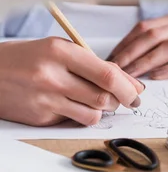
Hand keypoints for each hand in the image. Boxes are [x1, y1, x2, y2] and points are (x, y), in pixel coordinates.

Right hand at [0, 37, 143, 125]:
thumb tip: (126, 81)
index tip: (137, 91)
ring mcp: (46, 99)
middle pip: (104, 97)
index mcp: (60, 51)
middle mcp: (53, 76)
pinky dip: (82, 116)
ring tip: (97, 101)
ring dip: (102, 110)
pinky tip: (74, 106)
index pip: (107, 74)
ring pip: (93, 114)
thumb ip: (90, 63)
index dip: (128, 86)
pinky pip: (74, 121)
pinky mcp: (41, 117)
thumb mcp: (57, 50)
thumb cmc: (25, 59)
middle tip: (124, 100)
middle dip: (120, 100)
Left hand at [109, 10, 167, 78]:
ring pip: (167, 47)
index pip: (146, 28)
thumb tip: (144, 47)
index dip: (126, 43)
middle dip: (129, 53)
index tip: (111, 57)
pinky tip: (158, 76)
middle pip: (151, 36)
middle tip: (113, 70)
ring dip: (145, 61)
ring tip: (130, 76)